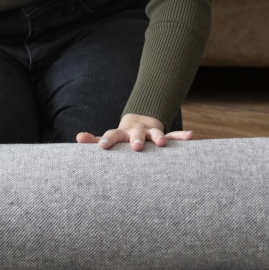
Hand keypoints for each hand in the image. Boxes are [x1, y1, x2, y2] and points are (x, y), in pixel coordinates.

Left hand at [76, 112, 193, 151]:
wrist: (141, 121)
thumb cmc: (122, 138)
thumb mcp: (109, 138)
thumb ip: (93, 139)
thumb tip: (77, 137)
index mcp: (122, 134)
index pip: (112, 135)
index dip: (107, 140)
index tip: (102, 147)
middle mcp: (137, 131)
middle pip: (136, 134)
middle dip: (136, 139)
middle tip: (136, 147)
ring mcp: (151, 132)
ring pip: (155, 134)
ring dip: (159, 136)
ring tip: (162, 143)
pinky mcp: (164, 135)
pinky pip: (174, 136)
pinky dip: (181, 136)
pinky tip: (191, 137)